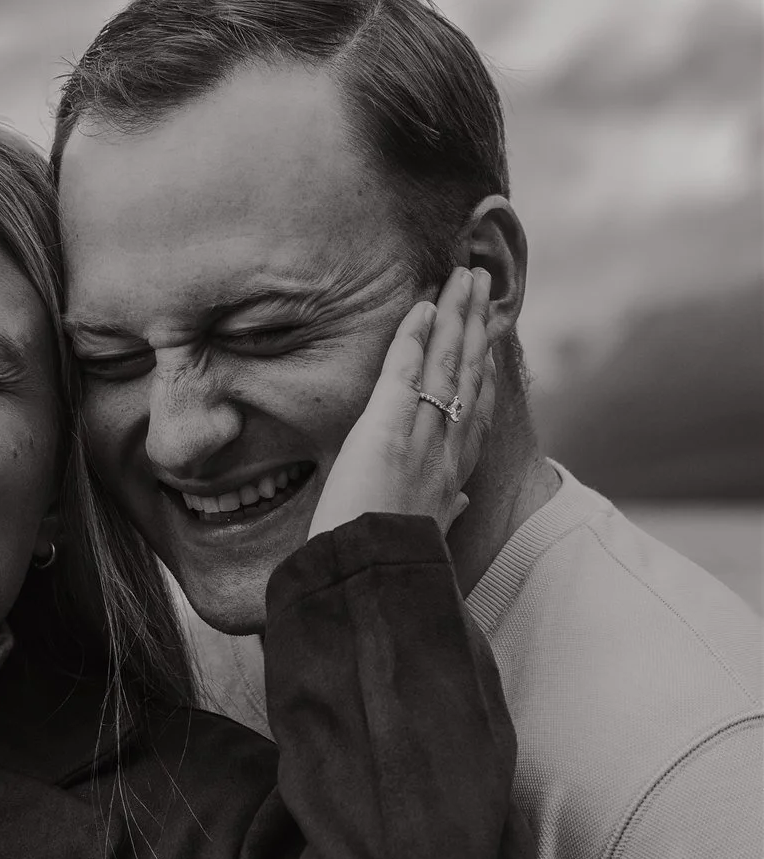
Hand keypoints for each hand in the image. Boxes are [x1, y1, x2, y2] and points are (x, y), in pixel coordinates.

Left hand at [308, 266, 496, 541]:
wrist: (369, 582)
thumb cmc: (388, 564)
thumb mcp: (426, 537)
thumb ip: (445, 513)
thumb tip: (459, 506)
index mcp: (452, 476)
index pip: (474, 411)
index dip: (483, 370)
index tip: (488, 340)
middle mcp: (445, 450)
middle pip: (469, 374)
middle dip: (476, 326)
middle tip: (482, 283)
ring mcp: (420, 437)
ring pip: (446, 365)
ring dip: (456, 315)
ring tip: (463, 275)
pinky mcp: (386, 431)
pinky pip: (403, 373)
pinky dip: (413, 338)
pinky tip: (421, 305)